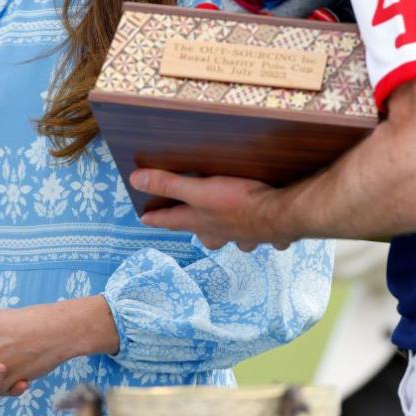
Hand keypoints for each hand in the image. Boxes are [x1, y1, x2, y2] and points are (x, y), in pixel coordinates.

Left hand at [130, 169, 293, 249]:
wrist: (280, 215)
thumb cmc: (238, 202)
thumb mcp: (199, 190)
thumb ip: (170, 184)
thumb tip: (135, 180)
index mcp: (200, 221)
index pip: (171, 220)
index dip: (156, 217)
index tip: (144, 218)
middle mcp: (219, 232)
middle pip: (201, 233)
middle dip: (194, 227)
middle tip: (190, 220)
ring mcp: (243, 235)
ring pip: (229, 236)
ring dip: (226, 231)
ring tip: (226, 222)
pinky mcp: (266, 233)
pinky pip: (259, 234)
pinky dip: (258, 231)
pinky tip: (263, 225)